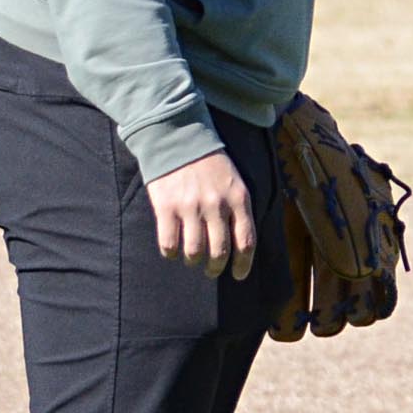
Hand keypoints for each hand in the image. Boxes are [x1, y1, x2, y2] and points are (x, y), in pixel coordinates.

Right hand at [147, 151, 254, 278]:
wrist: (179, 137)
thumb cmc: (210, 163)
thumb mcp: (235, 181)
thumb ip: (239, 209)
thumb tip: (241, 244)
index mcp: (238, 199)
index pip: (246, 242)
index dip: (243, 264)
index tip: (239, 275)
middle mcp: (216, 205)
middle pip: (220, 252)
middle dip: (216, 268)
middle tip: (212, 271)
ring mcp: (190, 207)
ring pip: (194, 252)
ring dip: (193, 262)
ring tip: (192, 260)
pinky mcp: (166, 206)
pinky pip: (169, 243)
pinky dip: (171, 254)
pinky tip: (172, 252)